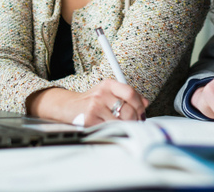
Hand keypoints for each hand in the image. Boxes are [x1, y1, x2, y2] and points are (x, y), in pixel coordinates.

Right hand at [27, 79, 148, 126]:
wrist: (68, 106)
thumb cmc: (90, 100)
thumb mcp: (108, 92)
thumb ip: (127, 95)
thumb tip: (145, 102)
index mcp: (108, 84)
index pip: (130, 92)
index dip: (140, 104)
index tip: (142, 112)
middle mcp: (102, 93)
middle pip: (128, 109)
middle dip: (134, 119)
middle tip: (134, 122)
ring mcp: (96, 106)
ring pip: (121, 120)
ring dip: (125, 125)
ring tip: (122, 125)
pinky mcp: (90, 118)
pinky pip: (110, 127)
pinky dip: (114, 129)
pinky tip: (110, 126)